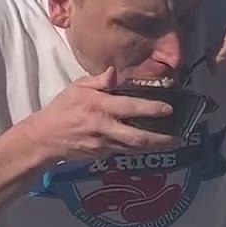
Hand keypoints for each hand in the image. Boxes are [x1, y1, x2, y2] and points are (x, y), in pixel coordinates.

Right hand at [23, 67, 179, 160]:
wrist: (45, 138)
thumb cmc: (62, 109)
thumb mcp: (77, 88)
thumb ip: (98, 81)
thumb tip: (114, 72)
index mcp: (99, 107)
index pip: (130, 108)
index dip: (151, 109)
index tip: (169, 109)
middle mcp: (104, 128)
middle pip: (138, 136)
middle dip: (161, 139)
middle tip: (179, 137)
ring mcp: (104, 144)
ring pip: (135, 148)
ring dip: (155, 147)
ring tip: (173, 143)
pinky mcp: (102, 155)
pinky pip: (124, 151)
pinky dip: (139, 149)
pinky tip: (151, 146)